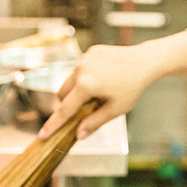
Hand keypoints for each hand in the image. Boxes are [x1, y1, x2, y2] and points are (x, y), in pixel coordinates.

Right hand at [38, 43, 156, 139]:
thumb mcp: (115, 109)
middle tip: (85, 109)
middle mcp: (81, 70)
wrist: (144, 61)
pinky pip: (80, 70)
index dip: (53, 124)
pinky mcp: (89, 52)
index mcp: (86, 85)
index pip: (65, 110)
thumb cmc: (132, 86)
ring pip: (70, 81)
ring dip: (77, 90)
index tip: (42, 135)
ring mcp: (84, 59)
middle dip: (68, 105)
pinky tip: (103, 78)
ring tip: (99, 92)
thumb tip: (79, 135)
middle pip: (62, 94)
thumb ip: (94, 122)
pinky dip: (85, 78)